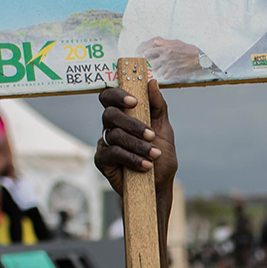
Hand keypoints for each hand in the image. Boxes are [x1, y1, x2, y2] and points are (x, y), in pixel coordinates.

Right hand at [94, 78, 175, 197]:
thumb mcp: (164, 129)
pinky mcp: (102, 160)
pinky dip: (131, 158)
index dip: (117, 94)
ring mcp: (105, 143)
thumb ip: (158, 106)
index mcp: (124, 115)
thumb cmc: (160, 157)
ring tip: (154, 155)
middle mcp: (112, 127)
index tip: (134, 101)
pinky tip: (145, 165)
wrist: (158, 186)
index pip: (110, 97)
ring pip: (115, 135)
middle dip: (132, 124)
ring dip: (138, 145)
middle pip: (110, 114)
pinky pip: (112, 153)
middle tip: (150, 134)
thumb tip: (151, 81)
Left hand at [142, 38, 205, 82]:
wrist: (198, 59)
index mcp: (165, 49)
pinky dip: (165, 75)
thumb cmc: (188, 49)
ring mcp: (168, 67)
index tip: (147, 55)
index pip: (149, 52)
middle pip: (150, 63)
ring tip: (161, 67)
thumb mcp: (176, 42)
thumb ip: (164, 42)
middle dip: (150, 63)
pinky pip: (164, 76)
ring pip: (156, 71)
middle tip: (153, 62)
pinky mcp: (173, 73)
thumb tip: (155, 42)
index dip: (146, 54)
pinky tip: (168, 71)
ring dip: (158, 70)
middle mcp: (165, 58)